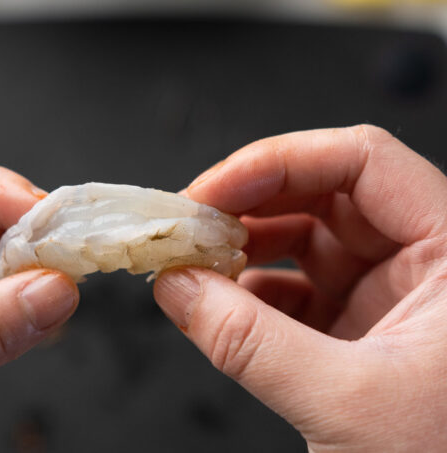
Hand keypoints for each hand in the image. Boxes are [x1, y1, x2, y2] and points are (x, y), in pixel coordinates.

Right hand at [153, 125, 446, 451]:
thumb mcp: (345, 405)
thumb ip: (249, 343)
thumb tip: (177, 287)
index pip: (364, 161)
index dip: (280, 162)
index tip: (213, 191)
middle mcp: (427, 263)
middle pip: (326, 193)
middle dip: (249, 204)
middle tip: (189, 225)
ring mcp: (393, 296)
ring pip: (307, 239)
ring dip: (244, 248)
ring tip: (196, 266)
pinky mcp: (363, 330)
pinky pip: (299, 290)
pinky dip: (252, 293)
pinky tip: (221, 306)